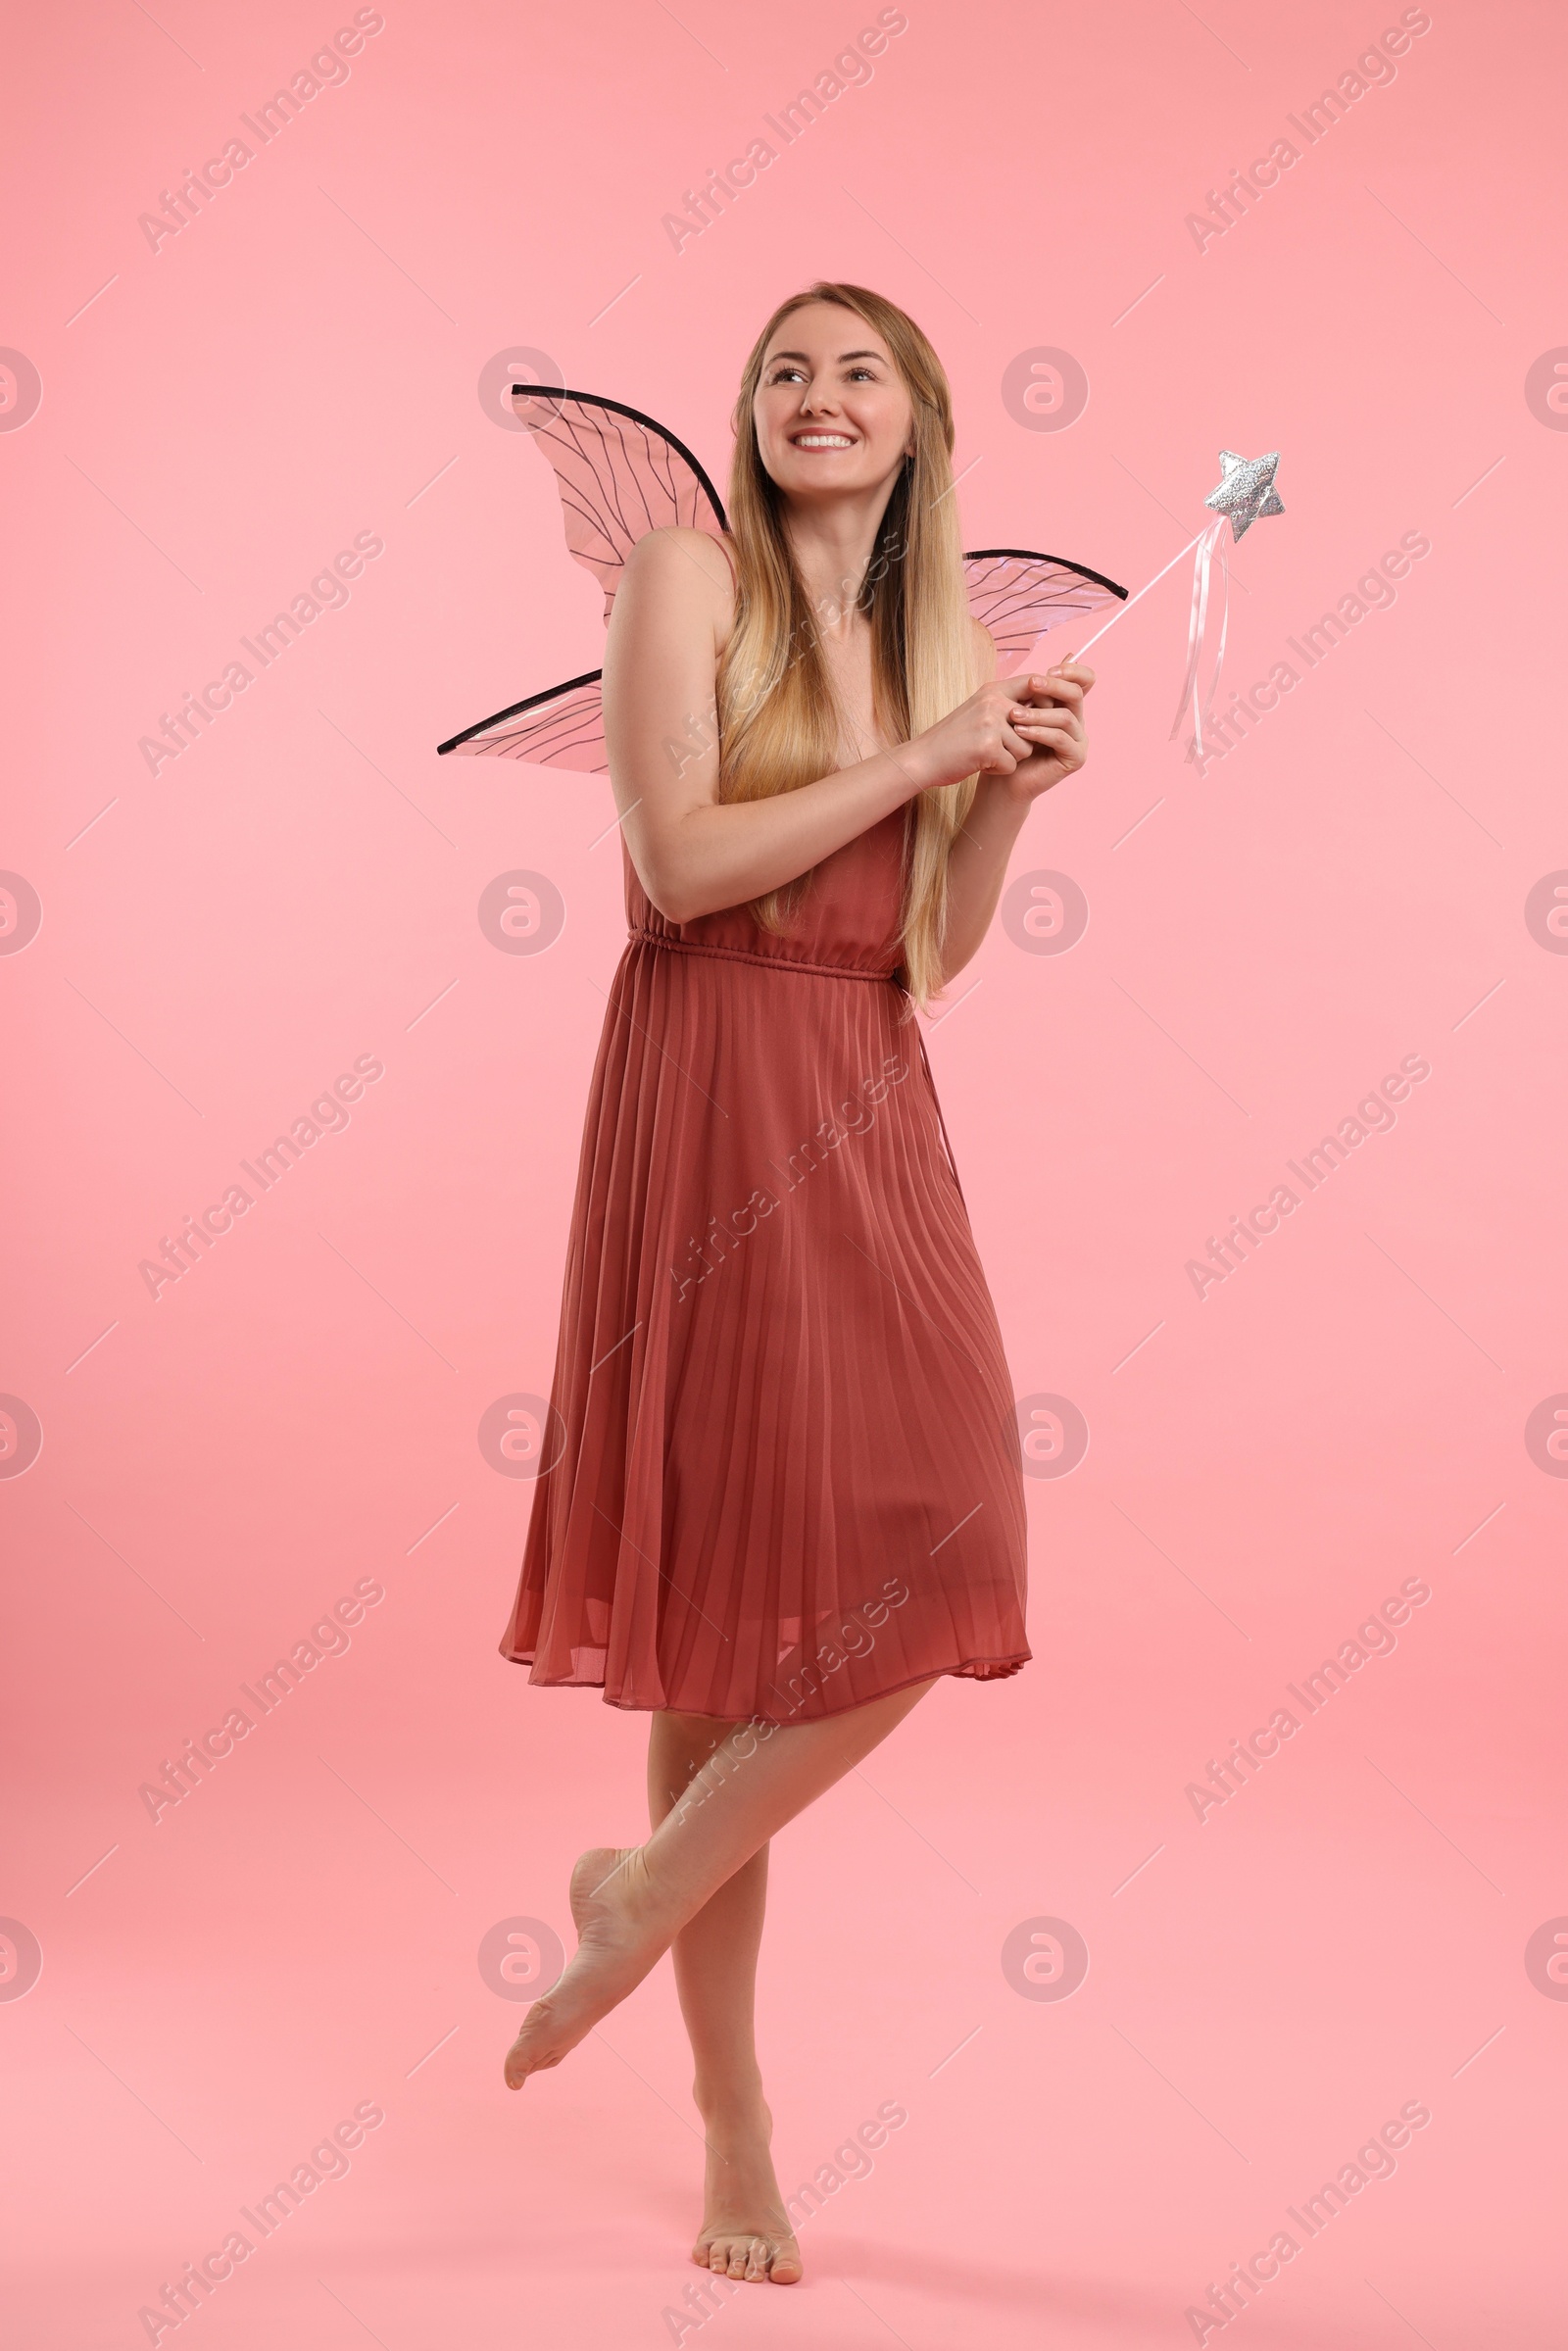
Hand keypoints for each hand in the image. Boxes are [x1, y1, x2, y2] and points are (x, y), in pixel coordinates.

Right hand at [901, 676, 1050, 792]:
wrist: (922, 758)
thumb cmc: (952, 738)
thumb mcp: (979, 710)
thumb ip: (1006, 705)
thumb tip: (1044, 704)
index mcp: (993, 690)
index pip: (1034, 683)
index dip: (1044, 701)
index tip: (1039, 718)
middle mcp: (993, 701)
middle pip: (1035, 722)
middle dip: (1024, 740)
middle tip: (1001, 746)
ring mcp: (990, 723)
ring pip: (1026, 748)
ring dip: (1010, 758)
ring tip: (987, 755)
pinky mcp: (988, 747)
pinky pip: (1012, 765)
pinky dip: (998, 770)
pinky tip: (980, 764)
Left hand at [997, 663, 1094, 801]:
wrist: (1003, 778)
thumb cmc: (1008, 741)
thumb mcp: (1020, 706)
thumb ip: (1037, 686)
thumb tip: (1067, 654)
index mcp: (1067, 705)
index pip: (1084, 681)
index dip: (1072, 671)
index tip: (1049, 669)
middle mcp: (1077, 721)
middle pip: (1076, 694)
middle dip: (1053, 686)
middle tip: (1031, 683)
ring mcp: (1079, 740)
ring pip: (1065, 717)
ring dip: (1038, 713)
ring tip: (1013, 716)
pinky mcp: (1076, 758)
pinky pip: (1061, 738)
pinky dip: (1040, 732)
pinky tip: (1020, 731)